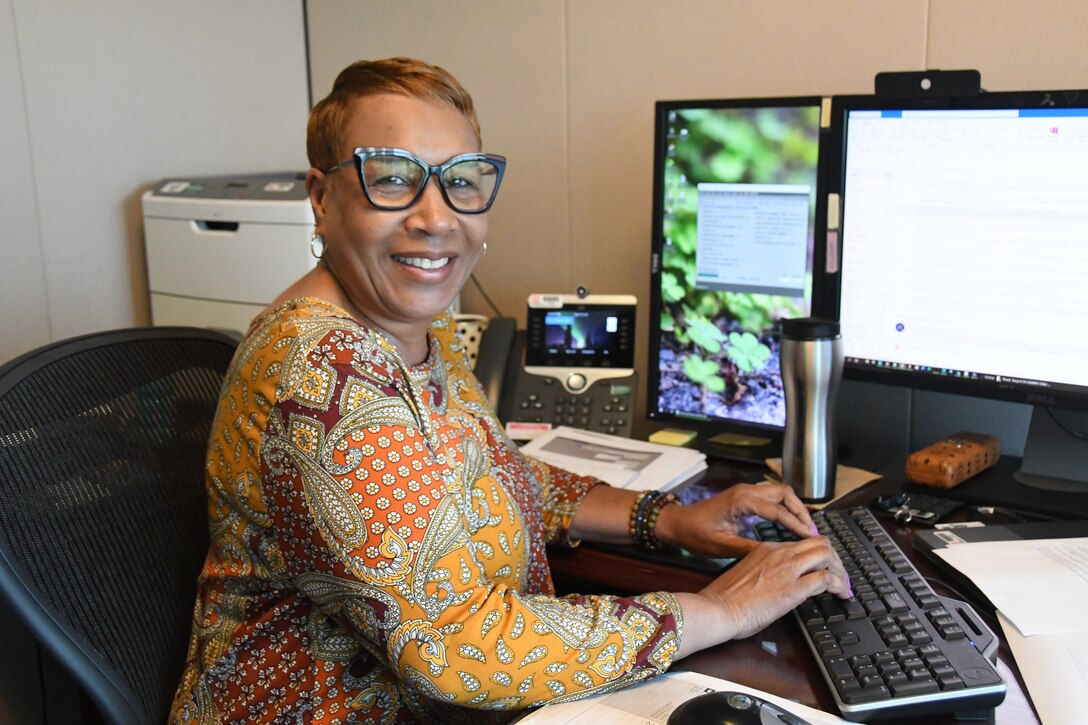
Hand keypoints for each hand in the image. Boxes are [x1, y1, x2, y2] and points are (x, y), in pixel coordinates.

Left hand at [656, 482, 815, 557]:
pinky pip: (771, 498)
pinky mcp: (745, 497)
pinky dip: (784, 508)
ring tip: (806, 529)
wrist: (677, 523)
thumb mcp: (722, 546)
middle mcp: (746, 490)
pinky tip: (791, 524)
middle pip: (784, 494)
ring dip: (794, 508)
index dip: (797, 525)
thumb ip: (749, 548)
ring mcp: (745, 491)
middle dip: (801, 511)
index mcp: (741, 500)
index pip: (778, 510)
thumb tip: (777, 554)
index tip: (811, 538)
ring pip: (779, 493)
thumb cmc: (694, 534)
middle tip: (813, 533)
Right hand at [699, 537, 849, 642]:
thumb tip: (781, 583)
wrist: (717, 608)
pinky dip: (839, 585)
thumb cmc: (725, 598)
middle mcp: (779, 553)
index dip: (818, 555)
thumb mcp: (747, 575)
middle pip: (820, 543)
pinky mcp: (794, 588)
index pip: (802, 543)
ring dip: (840, 570)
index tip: (823, 567)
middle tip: (839, 575)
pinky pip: (826, 579)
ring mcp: (787, 569)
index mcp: (766, 549)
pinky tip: (842, 594)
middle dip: (834, 559)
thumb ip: (766, 572)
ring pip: (827, 555)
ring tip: (843, 585)